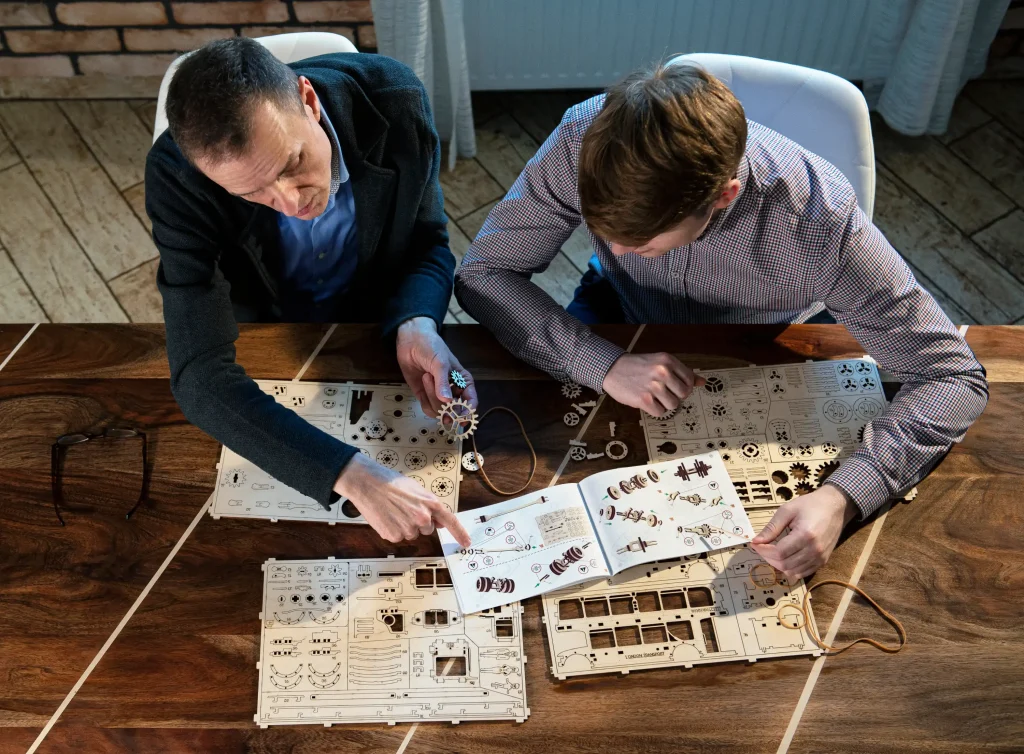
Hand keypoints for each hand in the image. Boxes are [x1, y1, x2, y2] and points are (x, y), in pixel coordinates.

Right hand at [334, 453, 470, 546]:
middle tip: (404, 508)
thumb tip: (437, 521)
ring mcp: (408, 528)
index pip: (451, 521)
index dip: (460, 533)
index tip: (466, 543)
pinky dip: (393, 530)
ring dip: (404, 526)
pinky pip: (398, 537)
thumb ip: (429, 506)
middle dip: (419, 521)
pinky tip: (386, 517)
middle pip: (427, 528)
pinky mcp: (394, 535)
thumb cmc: (391, 483)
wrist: (368, 484)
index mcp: (430, 503)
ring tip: (393, 511)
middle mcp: (422, 517)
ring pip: (411, 533)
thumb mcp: (416, 490)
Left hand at [396, 316, 478, 414]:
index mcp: (463, 381)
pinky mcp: (424, 395)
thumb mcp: (440, 362)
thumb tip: (447, 401)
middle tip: (440, 402)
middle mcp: (453, 390)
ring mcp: (438, 394)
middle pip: (454, 410)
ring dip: (432, 398)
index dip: (468, 411)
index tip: (461, 418)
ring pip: (440, 410)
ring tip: (426, 377)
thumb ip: (442, 382)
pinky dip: (424, 401)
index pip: (470, 401)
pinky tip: (422, 385)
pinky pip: (427, 408)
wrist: (411, 341)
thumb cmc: (432, 347)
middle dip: (447, 409)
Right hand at [602, 352, 704, 415]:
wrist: (612, 369)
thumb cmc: (637, 366)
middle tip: (662, 392)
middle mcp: (662, 372)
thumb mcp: (660, 362)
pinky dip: (654, 410)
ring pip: (673, 405)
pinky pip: (660, 412)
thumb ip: (682, 372)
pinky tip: (646, 401)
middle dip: (675, 396)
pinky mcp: (644, 400)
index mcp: (668, 361)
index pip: (689, 380)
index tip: (674, 387)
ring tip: (653, 396)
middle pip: (684, 395)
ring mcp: (653, 386)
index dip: (684, 387)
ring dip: (664, 404)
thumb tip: (702, 382)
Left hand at [750, 484, 857, 581]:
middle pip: (784, 564)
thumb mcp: (787, 510)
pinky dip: (790, 569)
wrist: (835, 506)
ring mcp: (821, 558)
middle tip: (761, 547)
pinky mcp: (823, 561)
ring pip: (793, 571)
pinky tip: (784, 558)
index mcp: (805, 535)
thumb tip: (756, 541)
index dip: (763, 551)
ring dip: (778, 564)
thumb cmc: (810, 505)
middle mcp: (815, 550)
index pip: (779, 552)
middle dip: (768, 558)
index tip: (755, 544)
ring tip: (772, 552)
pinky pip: (803, 573)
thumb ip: (772, 528)